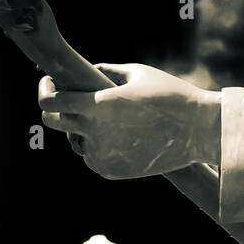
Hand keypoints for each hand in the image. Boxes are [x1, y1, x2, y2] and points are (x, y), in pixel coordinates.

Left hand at [38, 63, 220, 178]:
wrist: (198, 131)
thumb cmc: (170, 96)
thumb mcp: (137, 74)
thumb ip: (106, 72)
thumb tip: (88, 72)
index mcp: (98, 105)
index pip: (50, 102)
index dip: (45, 89)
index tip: (51, 83)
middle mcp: (95, 132)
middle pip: (54, 123)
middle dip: (55, 110)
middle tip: (68, 101)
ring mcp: (102, 155)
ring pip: (75, 141)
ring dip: (82, 129)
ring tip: (104, 119)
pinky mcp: (111, 171)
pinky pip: (92, 157)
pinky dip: (98, 147)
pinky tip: (116, 136)